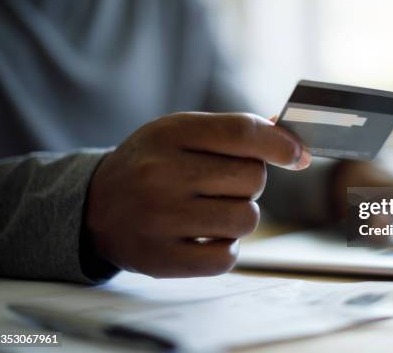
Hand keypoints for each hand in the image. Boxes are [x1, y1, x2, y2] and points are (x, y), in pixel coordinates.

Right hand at [85, 112, 311, 277]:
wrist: (95, 207)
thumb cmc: (152, 165)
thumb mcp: (182, 134)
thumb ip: (234, 133)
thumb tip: (292, 143)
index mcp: (170, 133)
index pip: (242, 132)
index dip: (281, 143)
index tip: (297, 154)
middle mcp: (161, 173)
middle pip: (253, 178)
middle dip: (249, 182)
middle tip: (221, 184)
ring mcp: (159, 219)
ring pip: (246, 219)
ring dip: (239, 216)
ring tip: (211, 210)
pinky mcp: (161, 259)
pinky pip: (226, 258)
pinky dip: (225, 248)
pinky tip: (204, 236)